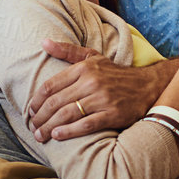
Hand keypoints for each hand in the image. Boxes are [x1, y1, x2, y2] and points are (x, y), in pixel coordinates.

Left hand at [29, 40, 178, 140]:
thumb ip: (67, 51)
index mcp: (84, 68)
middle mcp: (92, 82)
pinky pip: (86, 124)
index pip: (51, 85)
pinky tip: (59, 136)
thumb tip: (43, 42)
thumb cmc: (115, 73)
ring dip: (50, 127)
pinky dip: (69, 131)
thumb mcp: (93, 57)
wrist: (147, 85)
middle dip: (40, 117)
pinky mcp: (113, 114)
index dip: (37, 100)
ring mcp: (103, 98)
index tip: (31, 111)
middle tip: (33, 128)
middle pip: (56, 102)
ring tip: (41, 135)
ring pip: (68, 114)